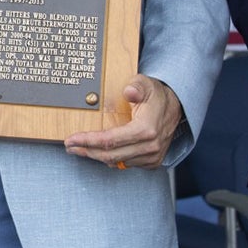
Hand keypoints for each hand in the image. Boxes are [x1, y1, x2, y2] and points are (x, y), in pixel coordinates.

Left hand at [65, 75, 183, 168]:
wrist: (177, 108)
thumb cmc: (156, 94)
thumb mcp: (146, 83)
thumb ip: (136, 86)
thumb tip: (129, 92)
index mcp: (146, 129)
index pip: (110, 141)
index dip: (88, 141)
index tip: (71, 139)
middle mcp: (150, 146)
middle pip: (110, 156)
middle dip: (86, 151)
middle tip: (70, 146)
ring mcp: (152, 156)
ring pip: (117, 162)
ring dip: (96, 156)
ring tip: (80, 148)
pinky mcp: (152, 162)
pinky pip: (126, 164)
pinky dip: (111, 158)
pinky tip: (99, 151)